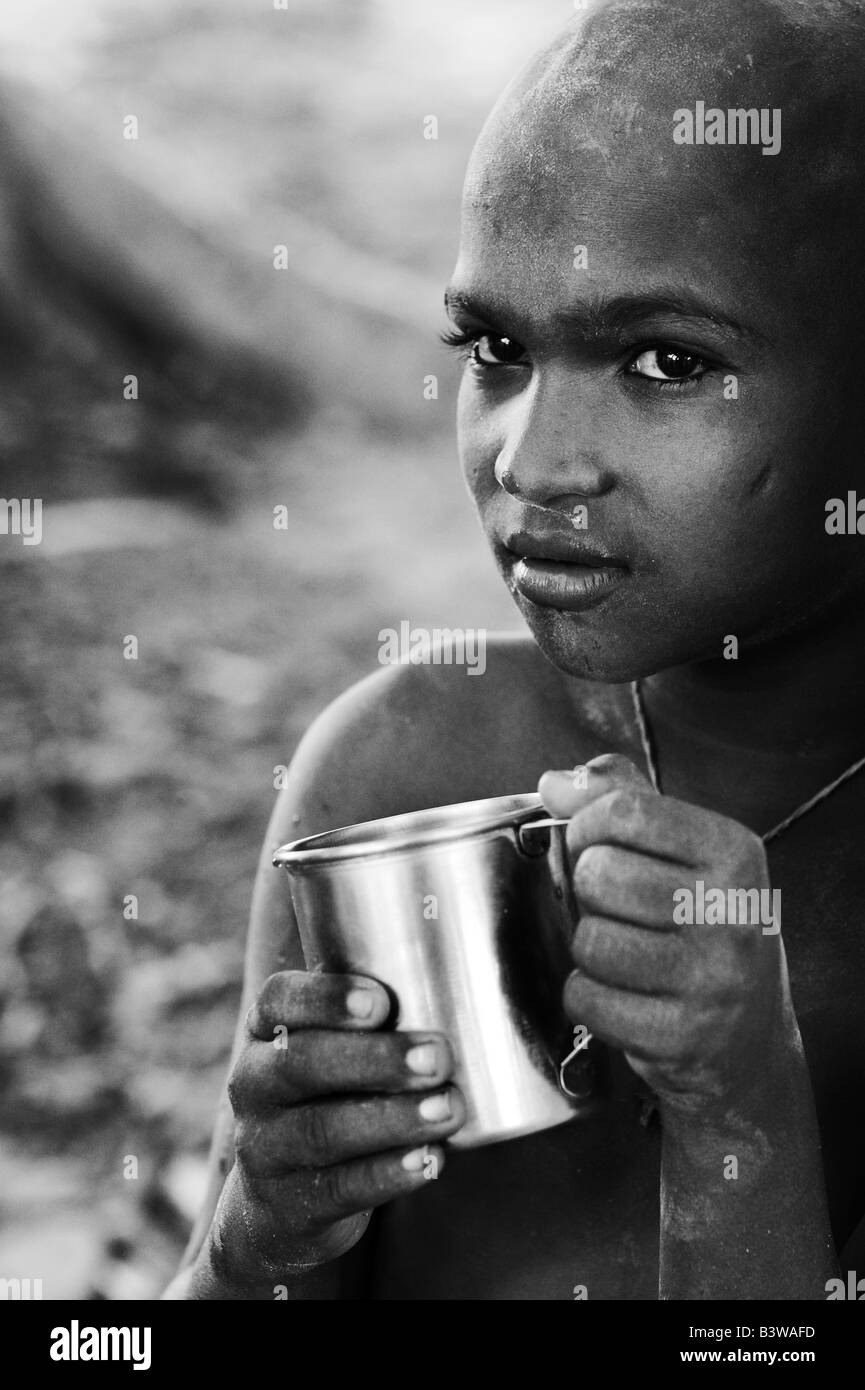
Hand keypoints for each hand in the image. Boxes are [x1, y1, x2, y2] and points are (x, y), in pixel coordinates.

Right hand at [213, 970, 464, 1285]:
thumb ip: (371, 1013)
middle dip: (376, 1059)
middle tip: (438, 1057)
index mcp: (266, 1032)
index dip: (325, 997)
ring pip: (323, 1130)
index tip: (381, 1001)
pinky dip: (389, 1173)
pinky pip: (339, 1188)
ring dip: (394, 1119)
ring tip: (449, 1108)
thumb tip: (454, 966)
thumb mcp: (331, 1049)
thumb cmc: (330, 1097)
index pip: (279, 1000)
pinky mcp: (289, 1204)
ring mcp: (264, 1148)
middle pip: (302, 1063)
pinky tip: (431, 1159)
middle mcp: (254, 1084)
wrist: (280, 1202)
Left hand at [539, 755, 794, 1117]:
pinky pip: (586, 998)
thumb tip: (553, 783)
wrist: (749, 1039)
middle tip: (618, 911)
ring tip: (625, 954)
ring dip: (589, 949)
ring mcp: (711, 979)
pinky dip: (588, 998)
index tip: (594, 845)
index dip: (587, 827)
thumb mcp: (685, 853)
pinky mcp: (682, 1036)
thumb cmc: (704, 930)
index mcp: (734, 853)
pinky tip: (623, 996)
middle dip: (589, 893)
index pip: (624, 812)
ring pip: (588, 940)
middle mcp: (731, 914)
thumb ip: (623, 800)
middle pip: (599, 875)